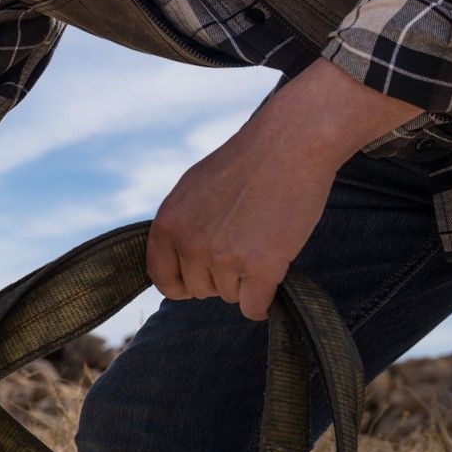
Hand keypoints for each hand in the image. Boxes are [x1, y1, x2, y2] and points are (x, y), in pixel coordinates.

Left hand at [147, 58, 423, 319]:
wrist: (290, 144)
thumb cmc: (246, 163)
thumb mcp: (193, 188)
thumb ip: (181, 224)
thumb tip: (176, 259)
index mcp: (167, 223)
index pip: (162, 278)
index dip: (182, 281)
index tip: (199, 276)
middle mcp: (189, 244)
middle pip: (198, 290)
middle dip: (218, 277)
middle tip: (242, 246)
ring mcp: (223, 258)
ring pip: (230, 296)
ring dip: (246, 280)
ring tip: (262, 242)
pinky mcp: (260, 268)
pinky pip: (254, 308)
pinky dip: (263, 301)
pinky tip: (272, 276)